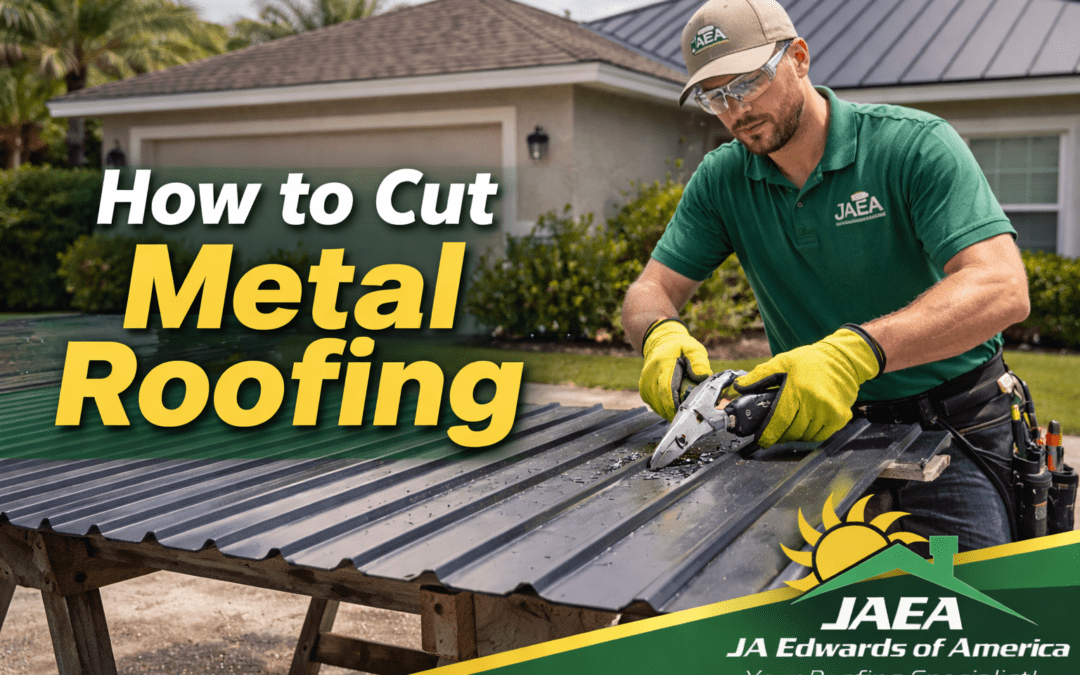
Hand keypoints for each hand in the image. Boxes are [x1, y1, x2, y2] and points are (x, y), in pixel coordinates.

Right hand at [639, 319, 711, 420]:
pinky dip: (662, 408)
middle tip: (687, 415)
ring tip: (680, 412)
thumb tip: (703, 377)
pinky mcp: (643, 388)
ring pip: (655, 405)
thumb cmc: (679, 347)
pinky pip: (652, 403)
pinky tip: (671, 407)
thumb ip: (699, 362)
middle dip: (673, 411)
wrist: (660, 341)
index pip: (666, 389)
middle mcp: (650, 374)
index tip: (685, 411)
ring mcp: (645, 382)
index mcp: (663, 364)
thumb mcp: (693, 349)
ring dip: (668, 411)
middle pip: (660, 400)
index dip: (674, 404)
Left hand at [734, 327, 881, 446]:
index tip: (761, 440)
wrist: (843, 359)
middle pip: (792, 431)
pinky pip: (820, 436)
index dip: (768, 434)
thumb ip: (759, 375)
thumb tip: (739, 386)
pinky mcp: (840, 418)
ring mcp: (829, 413)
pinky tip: (804, 425)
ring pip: (805, 436)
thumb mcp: (783, 362)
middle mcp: (815, 404)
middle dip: (779, 435)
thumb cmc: (811, 360)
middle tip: (773, 431)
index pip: (779, 421)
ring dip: (794, 435)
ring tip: (788, 426)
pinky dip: (809, 434)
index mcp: (798, 390)